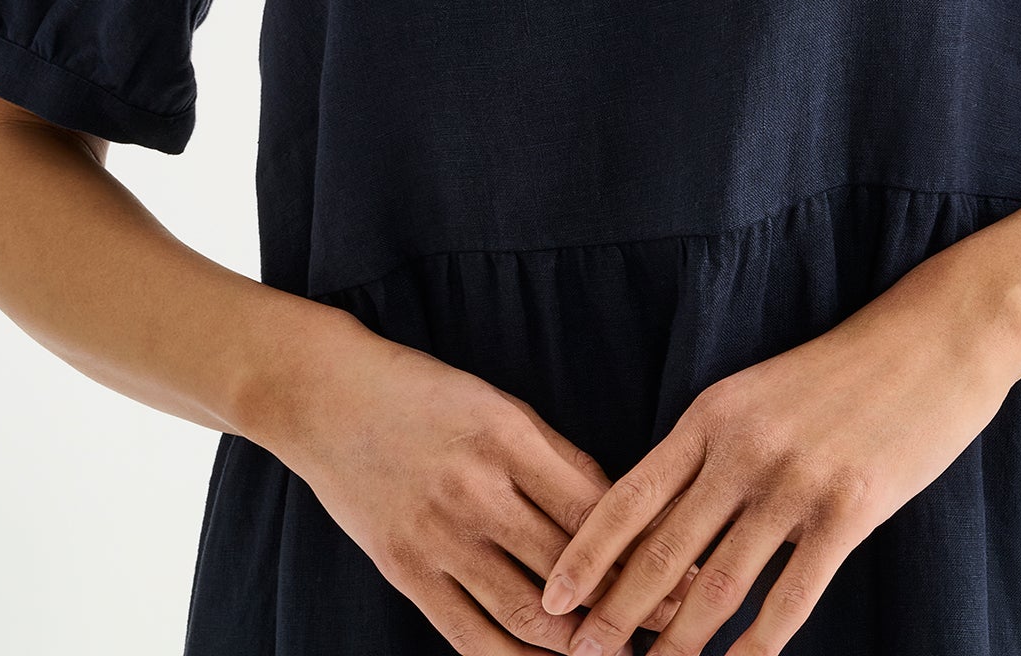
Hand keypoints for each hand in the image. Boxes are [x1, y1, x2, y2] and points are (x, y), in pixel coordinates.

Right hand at [261, 310, 699, 652]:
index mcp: (509, 436)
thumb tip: (619, 514)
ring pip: (529, 616)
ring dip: (583, 646)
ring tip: (624, 655)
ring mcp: (439, 537)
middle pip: (574, 570)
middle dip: (633, 608)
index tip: (695, 572)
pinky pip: (472, 638)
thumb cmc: (424, 392)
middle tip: (680, 631)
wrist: (325, 396)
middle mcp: (477, 491)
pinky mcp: (406, 572)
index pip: (597, 509)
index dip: (649, 550)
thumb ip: (556, 459)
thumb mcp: (498, 403)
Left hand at [538, 267, 1020, 655]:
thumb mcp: (756, 394)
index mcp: (710, 414)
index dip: (586, 554)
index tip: (552, 598)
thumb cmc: (839, 372)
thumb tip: (656, 520)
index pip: (628, 495)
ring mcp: (794, 482)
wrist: (930, 339)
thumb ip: (710, 450)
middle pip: (662, 549)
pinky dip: (759, 649)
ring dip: (679, 644)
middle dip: (615, 614)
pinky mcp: (849, 511)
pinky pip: (792, 598)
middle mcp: (741, 448)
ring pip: (718, 585)